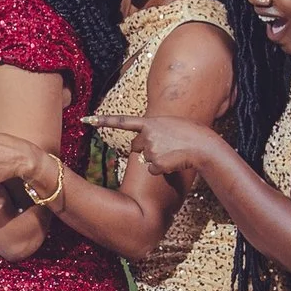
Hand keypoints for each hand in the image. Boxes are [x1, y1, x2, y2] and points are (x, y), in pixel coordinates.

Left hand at [86, 112, 219, 177]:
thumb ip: (154, 129)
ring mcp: (150, 149)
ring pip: (146, 159)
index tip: (86, 120)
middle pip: (136, 147)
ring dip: (158, 158)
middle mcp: (146, 135)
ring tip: (175, 152)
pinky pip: (153, 170)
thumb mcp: (170, 124)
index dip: (102, 121)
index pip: (122, 121)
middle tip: (166, 146)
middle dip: (146, 148)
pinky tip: (174, 162)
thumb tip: (142, 143)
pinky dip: (162, 169)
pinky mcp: (155, 164)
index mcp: (150, 122)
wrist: (204, 145)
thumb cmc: (191, 134)